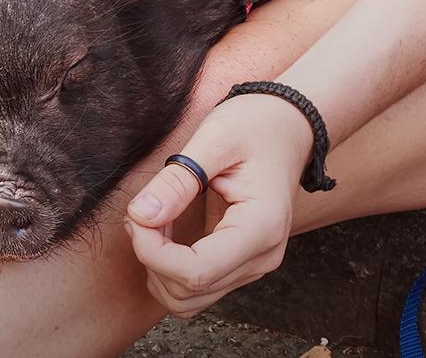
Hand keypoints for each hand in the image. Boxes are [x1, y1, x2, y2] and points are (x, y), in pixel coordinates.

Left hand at [125, 94, 313, 316]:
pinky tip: (166, 232)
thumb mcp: (215, 139)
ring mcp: (255, 264)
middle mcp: (263, 255)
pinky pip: (197, 287)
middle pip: (189, 292)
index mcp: (261, 226)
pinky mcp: (242, 263)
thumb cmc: (257, 125)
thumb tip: (140, 215)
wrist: (288, 125)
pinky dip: (170, 268)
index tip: (137, 216)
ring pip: (189, 299)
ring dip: (158, 267)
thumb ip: (177, 180)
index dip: (153, 253)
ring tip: (153, 221)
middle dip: (151, 258)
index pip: (195, 272)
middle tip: (141, 213)